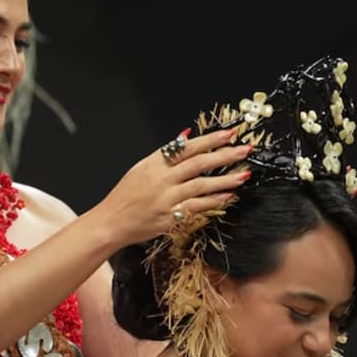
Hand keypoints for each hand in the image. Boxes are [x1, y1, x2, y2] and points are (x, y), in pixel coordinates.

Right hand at [96, 128, 250, 244]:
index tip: (229, 134)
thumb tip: (186, 136)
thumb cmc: (125, 196)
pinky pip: (196, 207)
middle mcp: (162, 179)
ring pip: (201, 185)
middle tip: (244, 150)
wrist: (111, 222)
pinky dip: (214, 201)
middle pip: (198, 163)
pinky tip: (228, 196)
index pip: (187, 147)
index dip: (210, 140)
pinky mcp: (170, 218)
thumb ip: (164, 154)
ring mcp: (166, 199)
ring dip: (225, 179)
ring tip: (244, 174)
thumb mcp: (140, 168)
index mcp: (155, 164)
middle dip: (224, 155)